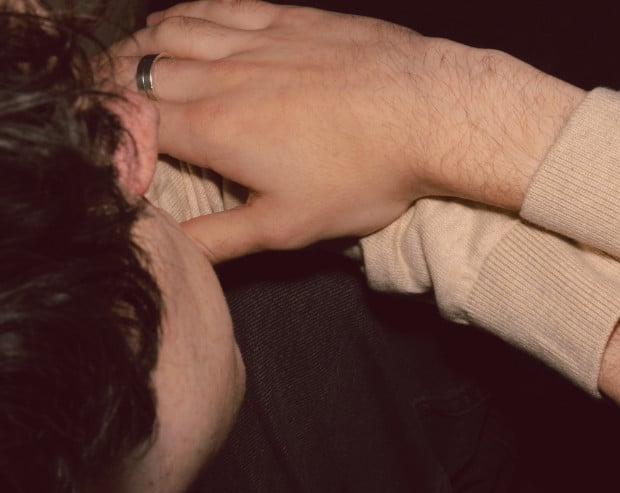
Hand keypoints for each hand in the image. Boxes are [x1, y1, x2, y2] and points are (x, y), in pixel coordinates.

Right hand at [111, 1, 583, 260]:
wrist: (430, 113)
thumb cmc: (366, 173)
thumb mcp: (290, 226)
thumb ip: (222, 239)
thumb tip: (173, 252)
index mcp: (213, 130)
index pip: (132, 122)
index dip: (107, 132)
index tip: (99, 147)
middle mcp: (221, 75)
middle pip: (140, 71)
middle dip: (110, 87)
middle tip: (99, 105)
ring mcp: (254, 40)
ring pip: (172, 31)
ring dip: (140, 48)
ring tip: (125, 65)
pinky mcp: (288, 19)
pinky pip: (217, 7)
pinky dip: (185, 15)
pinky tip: (176, 22)